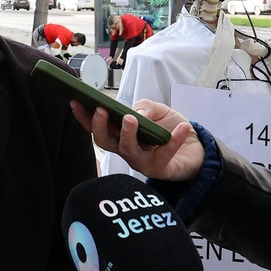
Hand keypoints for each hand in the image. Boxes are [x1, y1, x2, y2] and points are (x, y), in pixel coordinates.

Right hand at [70, 99, 205, 182]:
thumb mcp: (157, 110)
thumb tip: (135, 114)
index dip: (84, 117)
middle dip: (100, 127)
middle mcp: (126, 150)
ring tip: (131, 118)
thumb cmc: (168, 128)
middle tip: (102, 111)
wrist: (194, 148)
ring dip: (127, 134)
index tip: (76, 102)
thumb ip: (144, 107)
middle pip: (105, 142)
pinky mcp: (160, 169)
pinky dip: (175, 139)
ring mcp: (141, 161)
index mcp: (120, 135)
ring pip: (128, 151)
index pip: (97, 127)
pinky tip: (183, 126)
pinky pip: (165, 154)